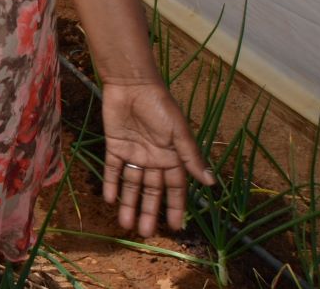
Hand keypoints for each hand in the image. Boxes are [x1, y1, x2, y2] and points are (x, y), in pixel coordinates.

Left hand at [99, 80, 214, 235]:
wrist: (133, 85)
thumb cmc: (160, 106)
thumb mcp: (178, 133)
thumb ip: (190, 158)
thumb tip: (210, 183)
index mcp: (172, 157)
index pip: (175, 189)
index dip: (175, 207)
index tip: (176, 227)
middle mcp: (154, 159)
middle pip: (152, 191)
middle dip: (149, 212)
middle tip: (146, 234)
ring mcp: (134, 153)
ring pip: (132, 184)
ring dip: (129, 203)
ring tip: (126, 225)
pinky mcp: (115, 146)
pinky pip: (113, 169)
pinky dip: (111, 183)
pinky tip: (109, 200)